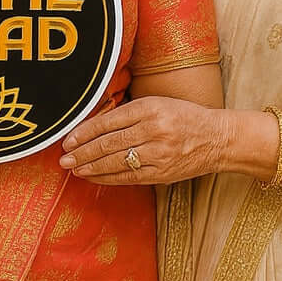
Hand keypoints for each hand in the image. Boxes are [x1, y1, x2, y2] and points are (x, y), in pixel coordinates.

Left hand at [58, 97, 222, 184]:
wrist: (217, 138)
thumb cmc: (184, 117)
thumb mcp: (157, 103)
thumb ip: (129, 113)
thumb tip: (93, 125)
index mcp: (150, 108)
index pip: (109, 121)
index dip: (85, 132)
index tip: (68, 139)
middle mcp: (153, 130)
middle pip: (109, 144)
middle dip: (82, 152)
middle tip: (64, 158)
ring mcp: (158, 154)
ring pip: (116, 162)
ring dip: (91, 167)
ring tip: (74, 168)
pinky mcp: (162, 173)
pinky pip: (129, 177)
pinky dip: (108, 178)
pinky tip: (93, 176)